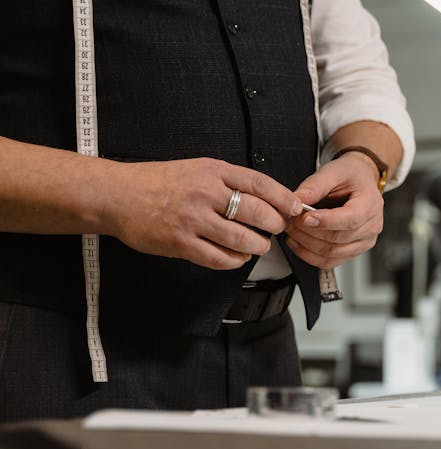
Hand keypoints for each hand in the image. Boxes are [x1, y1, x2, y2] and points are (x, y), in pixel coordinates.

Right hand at [109, 158, 301, 269]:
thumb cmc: (159, 182)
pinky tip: (238, 258)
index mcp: (212, 171)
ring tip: (259, 246)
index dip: (283, 198)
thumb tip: (265, 197)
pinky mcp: (181, 243)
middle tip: (278, 229)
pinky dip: (234, 261)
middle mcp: (205, 193)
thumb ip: (227, 181)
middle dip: (275, 225)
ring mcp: (193, 219)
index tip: (296, 208)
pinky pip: (219, 258)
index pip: (259, 183)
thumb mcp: (196, 169)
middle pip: (256, 212)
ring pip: (241, 239)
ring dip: (257, 246)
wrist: (117, 195)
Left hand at [286, 152, 382, 268]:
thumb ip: (315, 185)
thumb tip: (296, 200)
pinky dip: (309, 256)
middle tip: (290, 220)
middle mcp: (372, 226)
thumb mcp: (333, 171)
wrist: (360, 181)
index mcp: (371, 204)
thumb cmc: (350, 175)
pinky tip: (297, 243)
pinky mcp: (354, 251)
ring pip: (332, 253)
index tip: (304, 217)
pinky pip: (330, 262)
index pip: (349, 220)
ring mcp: (364, 242)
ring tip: (291, 229)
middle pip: (337, 239)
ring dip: (306, 244)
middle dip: (309, 232)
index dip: (325, 222)